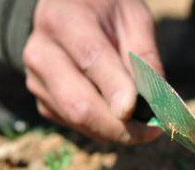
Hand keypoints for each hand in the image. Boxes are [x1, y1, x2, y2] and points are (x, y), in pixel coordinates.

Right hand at [23, 0, 161, 144]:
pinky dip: (102, 129)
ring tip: (142, 127)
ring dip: (114, 132)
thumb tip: (157, 100)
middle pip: (78, 104)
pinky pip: (75, 126)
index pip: (91, 59)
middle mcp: (42, 52)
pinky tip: (119, 118)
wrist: (68, 10)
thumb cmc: (105, 11)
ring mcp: (37, 80)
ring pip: (76, 121)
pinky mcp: (43, 101)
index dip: (116, 89)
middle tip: (152, 132)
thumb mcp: (132, 17)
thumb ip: (144, 55)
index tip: (139, 111)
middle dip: (119, 127)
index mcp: (63, 20)